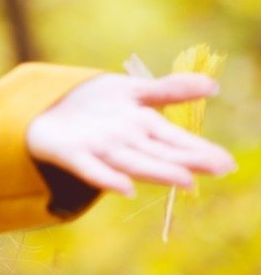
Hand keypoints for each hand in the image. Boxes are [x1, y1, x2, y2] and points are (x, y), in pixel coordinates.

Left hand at [26, 72, 237, 197]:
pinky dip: (107, 179)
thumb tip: (212, 85)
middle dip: (188, 161)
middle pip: (160, 153)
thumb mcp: (133, 90)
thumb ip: (170, 90)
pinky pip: (91, 169)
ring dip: (157, 172)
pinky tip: (125, 189)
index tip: (228, 162)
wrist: (46, 108)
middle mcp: (126, 141)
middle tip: (219, 169)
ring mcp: (100, 149)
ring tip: (184, 180)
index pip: (177, 139)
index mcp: (143, 126)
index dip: (201, 150)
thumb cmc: (98, 105)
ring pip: (133, 162)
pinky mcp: (72, 154)